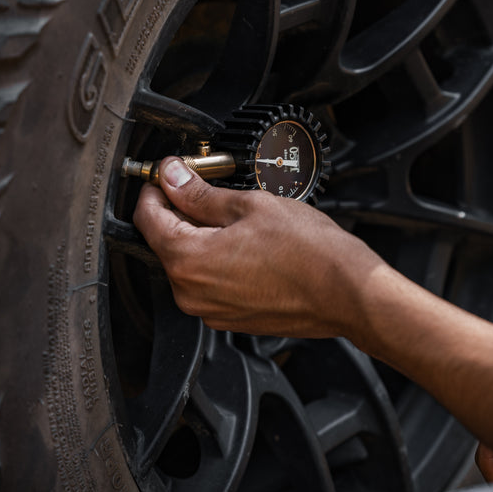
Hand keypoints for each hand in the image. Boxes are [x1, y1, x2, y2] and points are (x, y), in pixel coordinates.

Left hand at [132, 157, 383, 337]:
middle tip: (208, 187)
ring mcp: (210, 310)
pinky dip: (218, 261)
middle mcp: (191, 293)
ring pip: (189, 263)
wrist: (346, 293)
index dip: (156, 188)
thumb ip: (201, 193)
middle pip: (166, 242)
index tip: (170, 173)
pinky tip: (247, 244)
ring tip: (236, 216)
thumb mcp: (250, 205)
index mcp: (188, 260)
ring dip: (201, 236)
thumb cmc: (309, 252)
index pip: (146, 217)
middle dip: (181, 211)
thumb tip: (173, 177)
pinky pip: (210, 283)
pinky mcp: (230, 318)